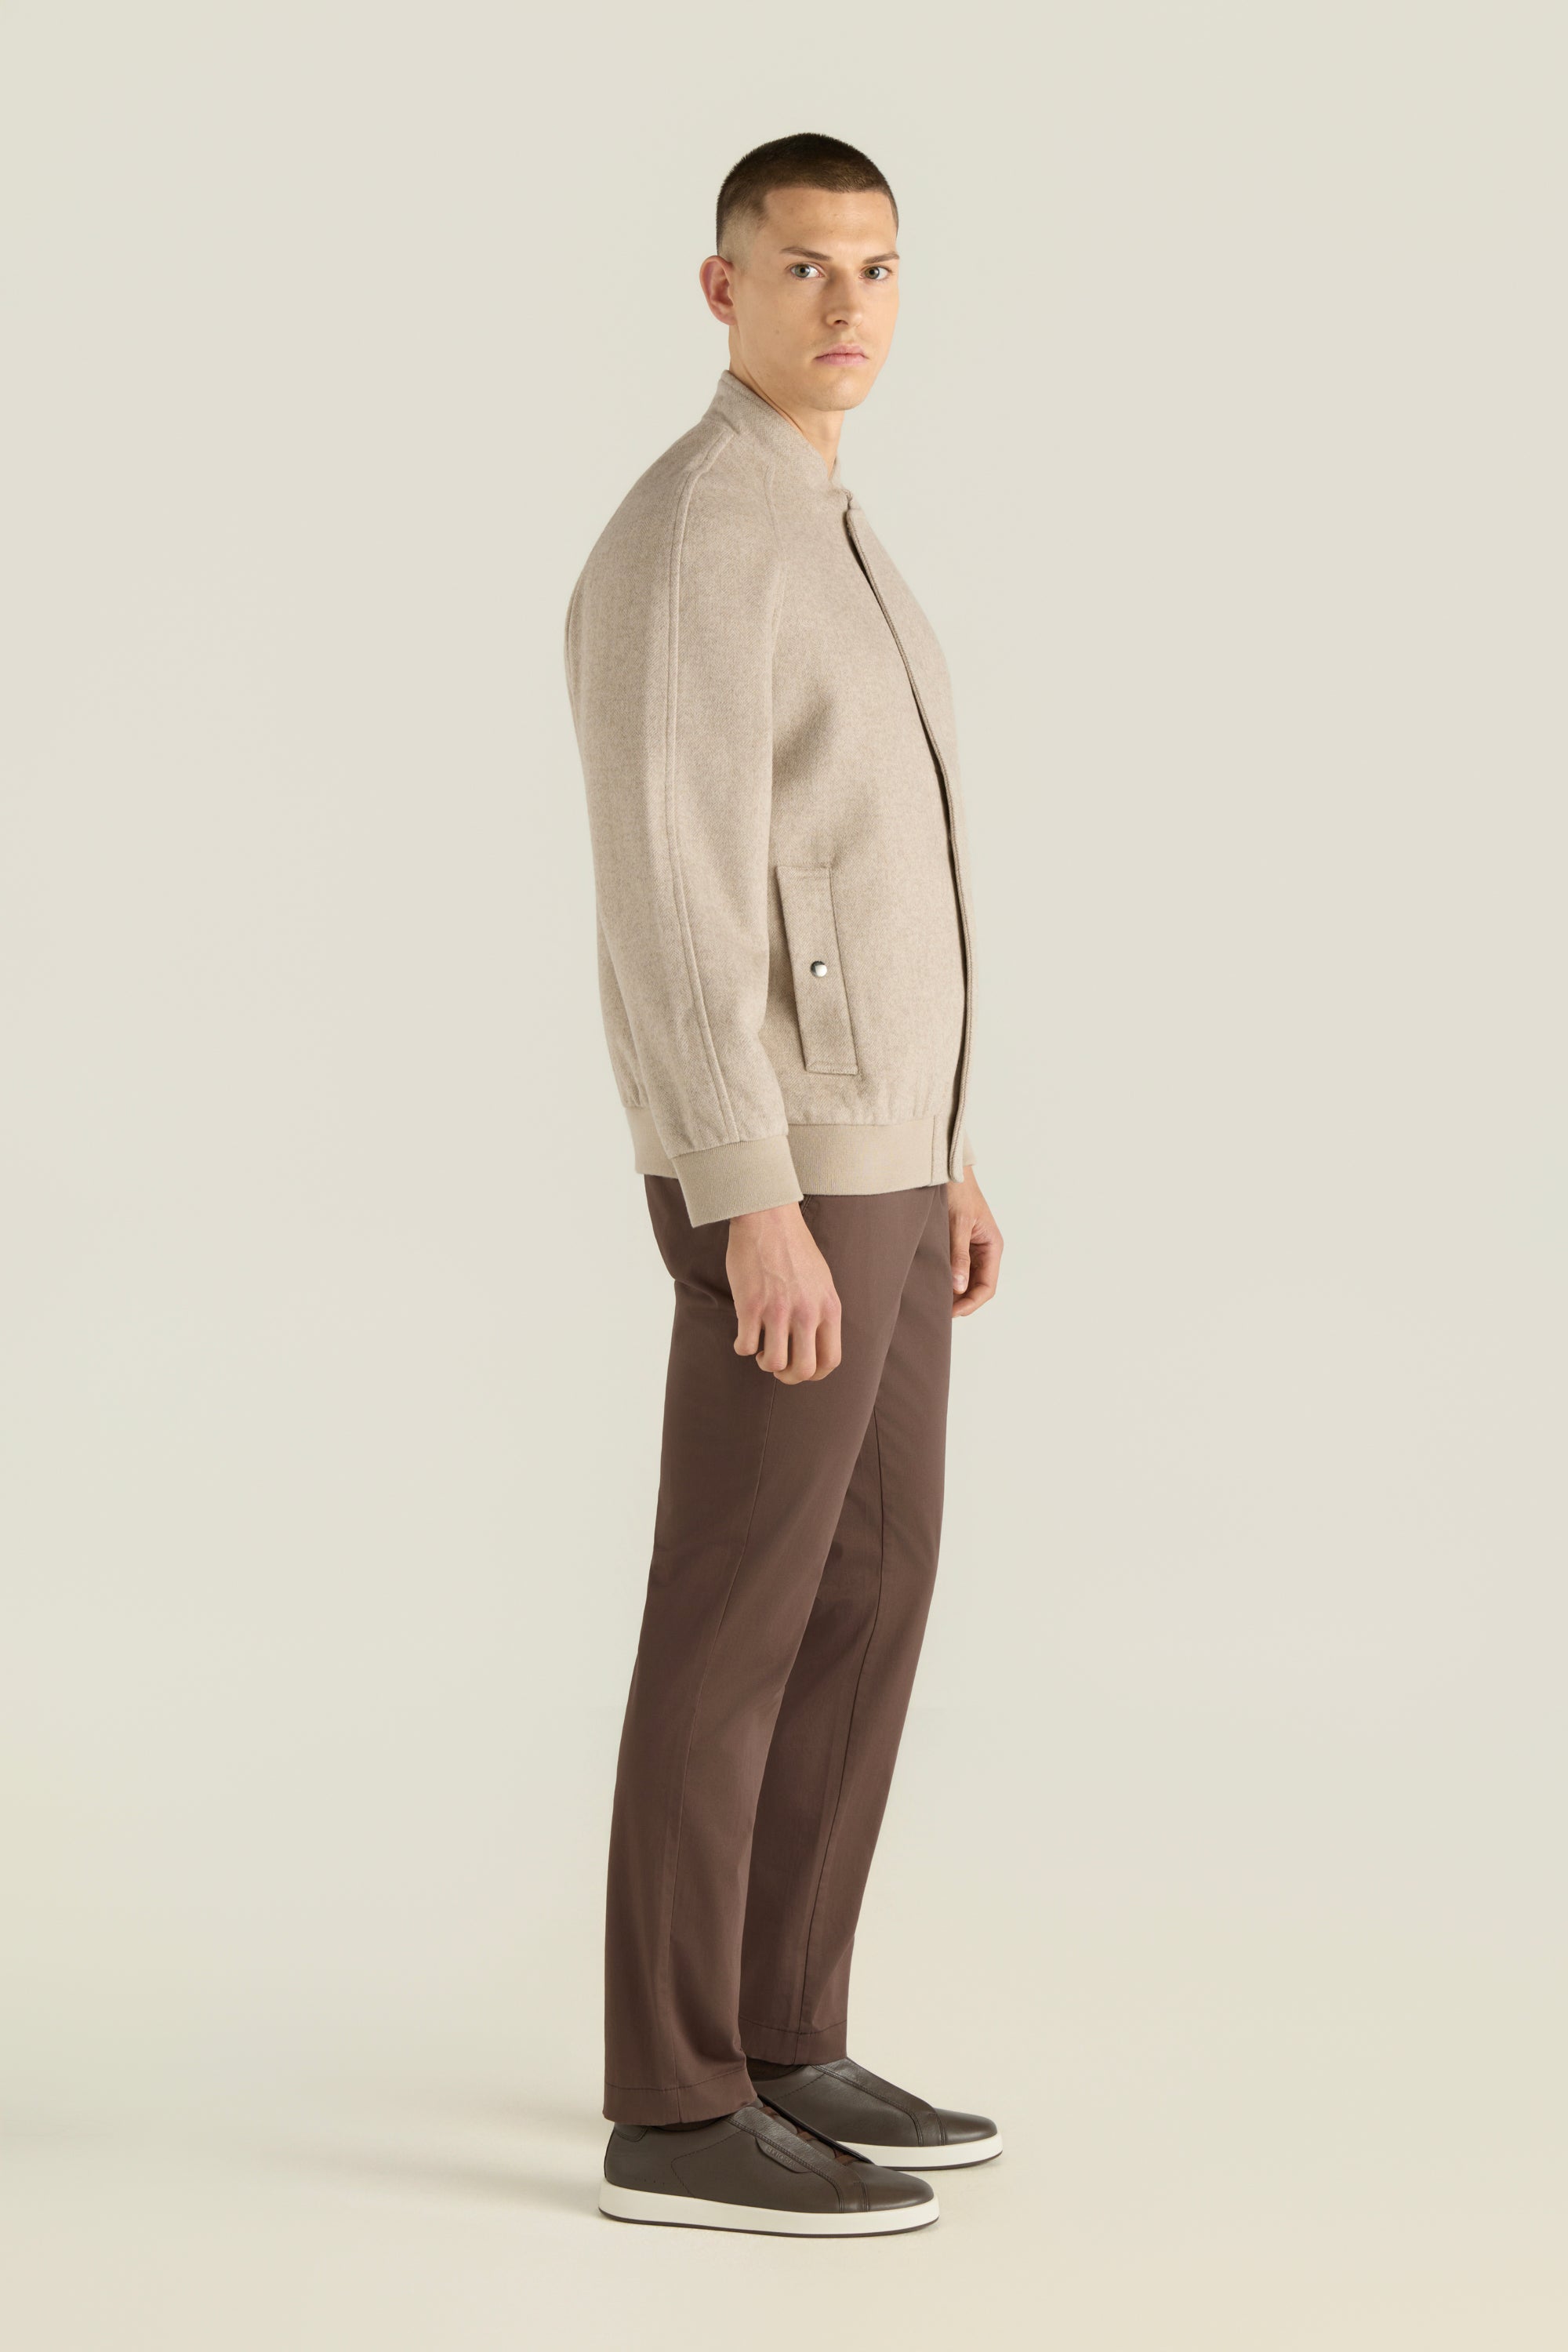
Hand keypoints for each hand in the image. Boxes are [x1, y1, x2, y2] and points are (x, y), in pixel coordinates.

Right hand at [727, 1202, 842, 1382]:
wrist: (768, 1218)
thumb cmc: (794, 1247)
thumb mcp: (822, 1280)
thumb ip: (821, 1310)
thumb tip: (816, 1340)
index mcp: (829, 1307)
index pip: (831, 1360)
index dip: (816, 1374)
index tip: (802, 1370)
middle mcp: (807, 1313)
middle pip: (803, 1369)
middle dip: (788, 1377)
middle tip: (778, 1366)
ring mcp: (778, 1311)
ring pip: (773, 1363)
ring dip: (764, 1362)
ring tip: (761, 1348)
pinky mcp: (750, 1306)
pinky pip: (745, 1346)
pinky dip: (742, 1347)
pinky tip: (743, 1335)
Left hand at [948, 1168, 1001, 1316]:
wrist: (947, 1170)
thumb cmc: (959, 1192)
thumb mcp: (959, 1224)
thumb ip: (959, 1255)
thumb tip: (958, 1286)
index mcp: (992, 1247)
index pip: (987, 1286)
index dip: (971, 1303)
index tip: (952, 1312)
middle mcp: (984, 1251)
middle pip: (976, 1287)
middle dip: (961, 1301)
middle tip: (939, 1310)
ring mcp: (971, 1249)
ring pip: (965, 1280)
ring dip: (953, 1292)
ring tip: (934, 1300)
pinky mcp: (957, 1245)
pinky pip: (955, 1268)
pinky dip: (946, 1279)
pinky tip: (932, 1284)